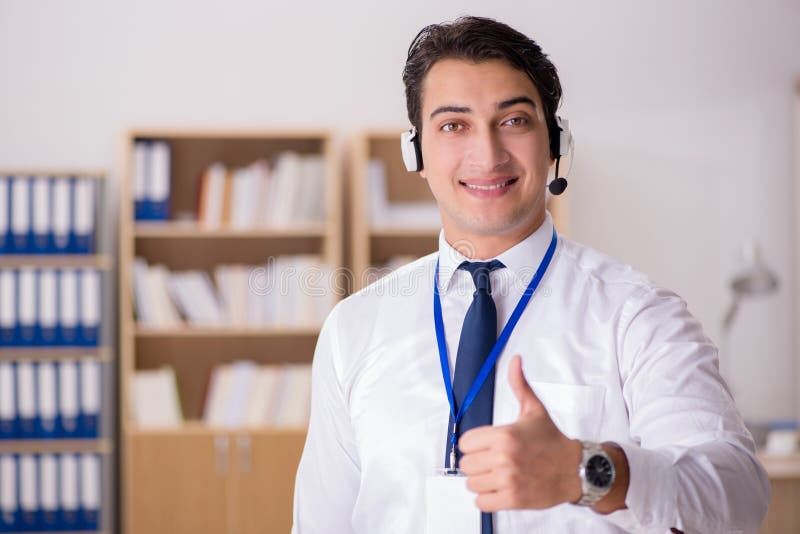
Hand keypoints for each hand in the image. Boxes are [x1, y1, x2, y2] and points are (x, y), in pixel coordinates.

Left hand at [458, 355, 582, 510]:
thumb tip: (516, 360)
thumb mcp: (534, 410)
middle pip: (466, 465)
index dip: (474, 445)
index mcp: (504, 434)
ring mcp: (507, 480)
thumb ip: (519, 385)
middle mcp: (503, 457)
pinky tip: (499, 490)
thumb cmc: (552, 440)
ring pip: (472, 484)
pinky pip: (482, 503)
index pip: (465, 443)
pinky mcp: (513, 499)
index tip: (486, 446)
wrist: (576, 469)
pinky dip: (487, 499)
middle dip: (477, 464)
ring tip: (497, 476)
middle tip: (492, 462)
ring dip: (482, 482)